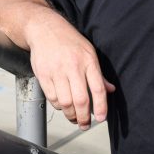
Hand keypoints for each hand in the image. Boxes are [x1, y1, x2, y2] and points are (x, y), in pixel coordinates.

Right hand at [27, 14, 115, 129]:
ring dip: (70, 115)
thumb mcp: (88, 52)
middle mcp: (73, 66)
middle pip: (81, 100)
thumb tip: (110, 90)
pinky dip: (58, 106)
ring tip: (73, 117)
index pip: (98, 88)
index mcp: (88, 60)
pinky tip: (62, 105)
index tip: (101, 118)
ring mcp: (57, 71)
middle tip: (84, 124)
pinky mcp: (43, 75)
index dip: (101, 107)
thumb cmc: (68, 40)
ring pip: (65, 103)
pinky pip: (52, 98)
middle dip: (84, 117)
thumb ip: (98, 74)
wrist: (44, 28)